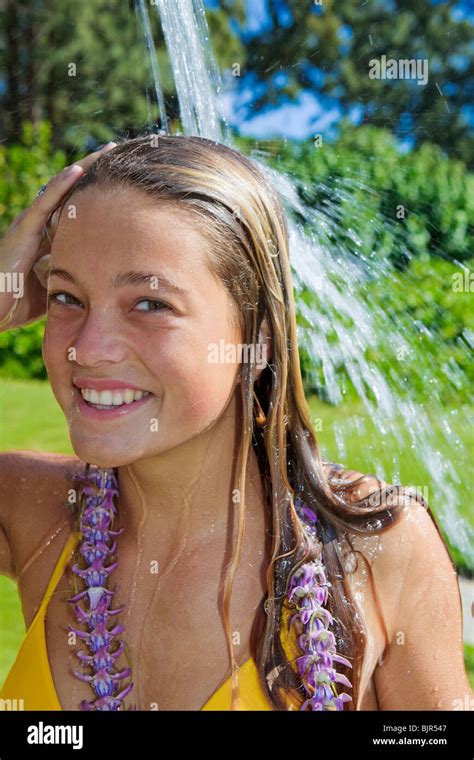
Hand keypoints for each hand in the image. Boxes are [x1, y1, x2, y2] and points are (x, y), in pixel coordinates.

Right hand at [0, 142, 116, 330]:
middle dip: (94, 174)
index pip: (77, 209)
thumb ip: (73, 278)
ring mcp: (29, 225)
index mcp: (48, 238)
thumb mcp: (55, 287)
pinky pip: (44, 203)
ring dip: (83, 170)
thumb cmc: (17, 304)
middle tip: (118, 154)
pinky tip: (78, 170)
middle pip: (72, 192)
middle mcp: (39, 226)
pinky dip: (61, 186)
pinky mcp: (22, 230)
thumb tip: (105, 281)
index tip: (122, 181)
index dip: (97, 194)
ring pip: (60, 190)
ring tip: (106, 152)